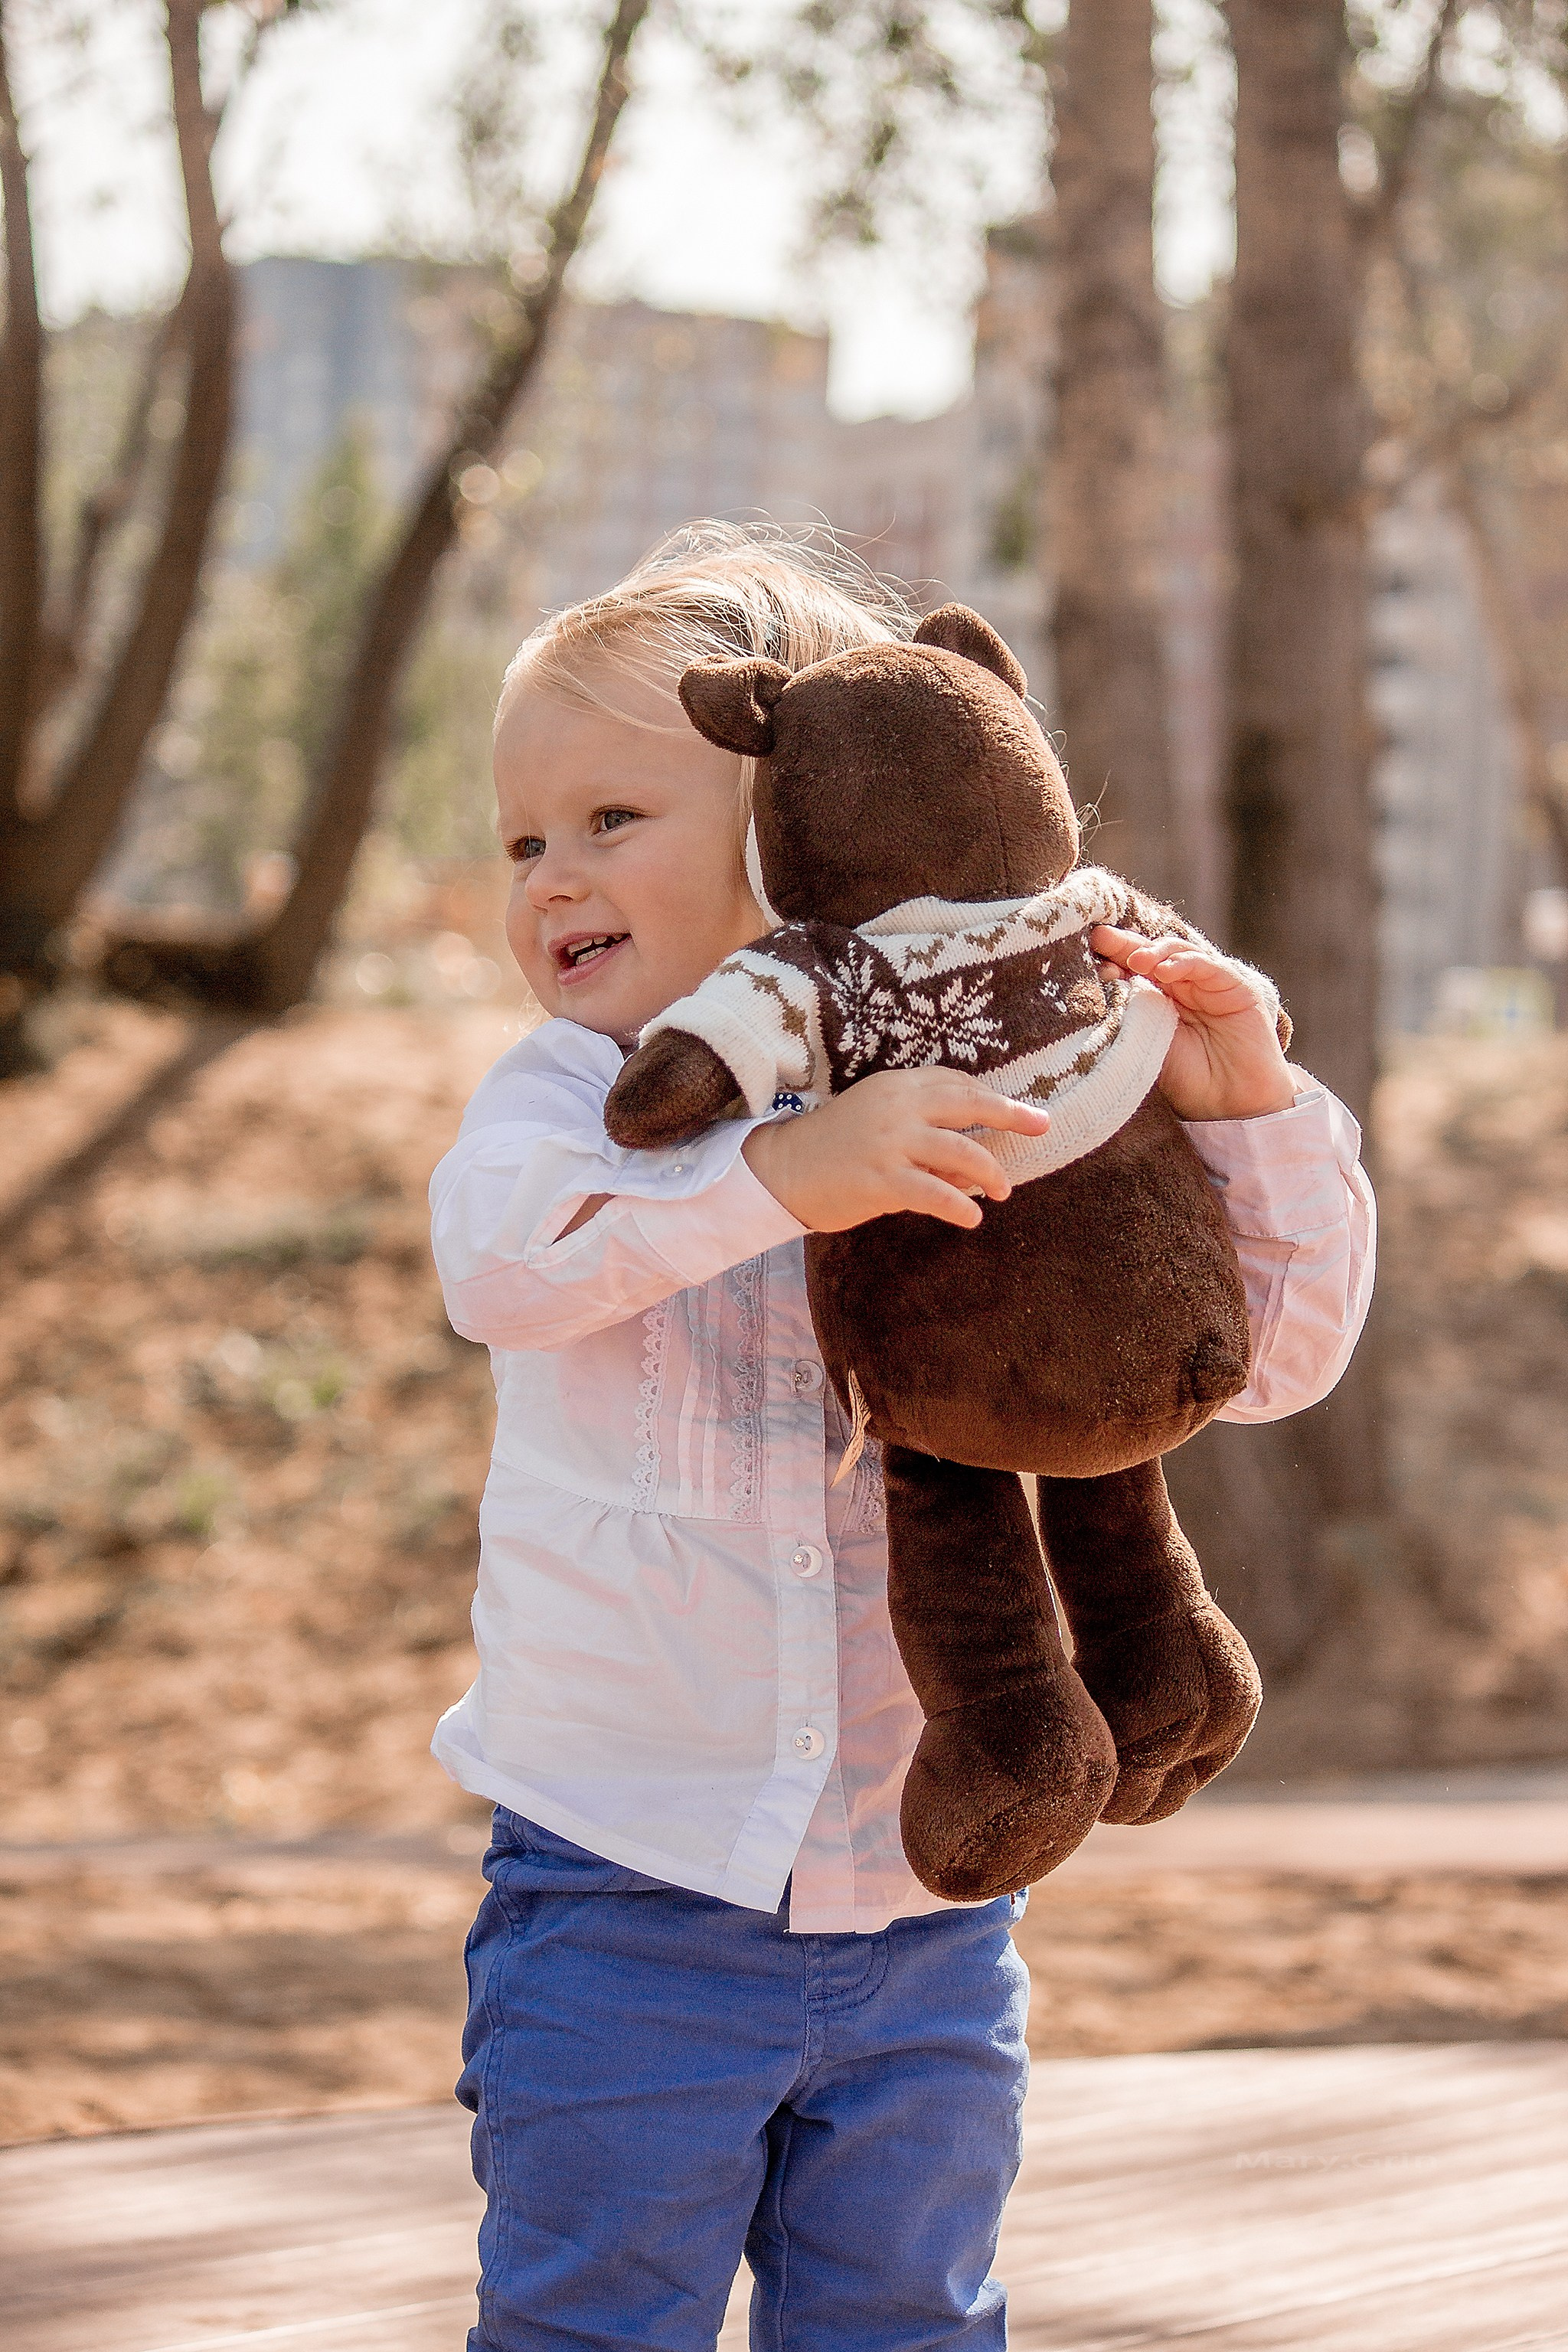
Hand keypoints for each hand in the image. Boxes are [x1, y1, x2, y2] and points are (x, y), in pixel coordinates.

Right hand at [742, 1067, 1050, 1232]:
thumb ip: (919, 1122)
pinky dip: (959, 1206)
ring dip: (990, 1172)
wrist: (783, 1169)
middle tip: (1042, 1125)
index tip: (1017, 1110)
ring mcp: (890, 1142)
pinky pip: (934, 1193)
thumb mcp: (876, 1117)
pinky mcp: (881, 1179)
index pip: (955, 1083)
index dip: (989, 1097)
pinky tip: (972, 1217)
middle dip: (1011, 1114)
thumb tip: (969, 1150)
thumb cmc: (833, 1147)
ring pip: (960, 1151)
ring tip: (1003, 1191)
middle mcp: (897, 1107)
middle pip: (968, 1103)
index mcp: (896, 1085)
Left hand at [1090, 927, 1296, 1121]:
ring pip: (1178, 952)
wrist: (1231, 1104)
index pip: (1132, 968)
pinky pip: (1207, 966)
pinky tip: (1165, 970)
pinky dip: (1185, 963)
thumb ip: (1129, 1014)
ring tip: (1135, 961)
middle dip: (1125, 944)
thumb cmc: (1189, 1079)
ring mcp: (1208, 984)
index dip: (1110, 956)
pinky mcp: (1235, 986)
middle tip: (1101, 938)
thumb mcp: (1148, 1045)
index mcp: (1158, 999)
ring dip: (1155, 952)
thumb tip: (1100, 980)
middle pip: (1151, 953)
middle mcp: (1182, 986)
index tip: (1084, 950)